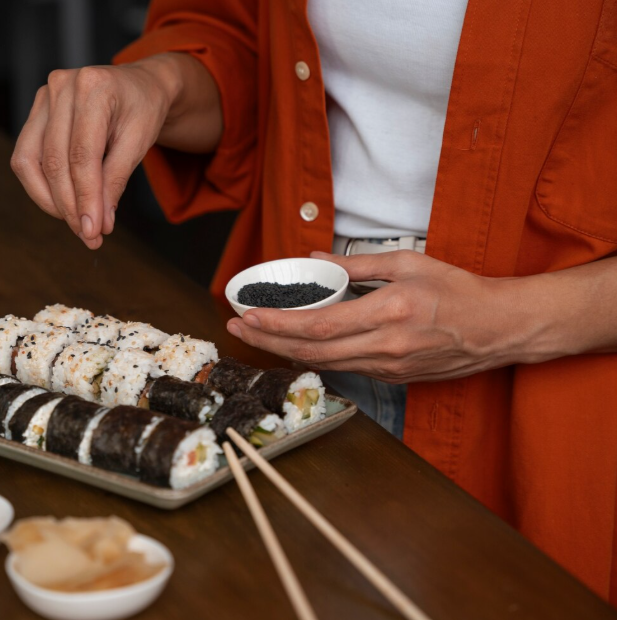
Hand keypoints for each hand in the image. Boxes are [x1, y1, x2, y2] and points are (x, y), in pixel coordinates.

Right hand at [10, 53, 220, 249]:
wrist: (139, 86)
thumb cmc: (142, 111)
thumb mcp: (140, 144)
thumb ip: (116, 182)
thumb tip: (98, 223)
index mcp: (94, 88)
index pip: (82, 155)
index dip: (85, 198)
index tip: (94, 232)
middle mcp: (62, 87)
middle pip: (54, 162)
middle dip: (70, 206)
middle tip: (89, 236)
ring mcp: (44, 97)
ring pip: (30, 163)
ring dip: (51, 201)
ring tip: (77, 223)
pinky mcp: (35, 112)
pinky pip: (26, 157)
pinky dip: (42, 187)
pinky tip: (64, 204)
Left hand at [226, 251, 533, 382]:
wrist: (498, 329)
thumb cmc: (459, 291)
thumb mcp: (410, 263)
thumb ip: (359, 264)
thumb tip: (317, 260)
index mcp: (388, 313)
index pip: (318, 326)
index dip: (277, 325)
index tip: (248, 315)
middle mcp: (385, 347)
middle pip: (312, 351)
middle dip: (268, 341)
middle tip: (238, 328)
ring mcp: (388, 367)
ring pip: (325, 364)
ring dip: (286, 352)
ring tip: (258, 336)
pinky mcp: (393, 378)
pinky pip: (346, 368)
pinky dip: (316, 357)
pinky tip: (298, 346)